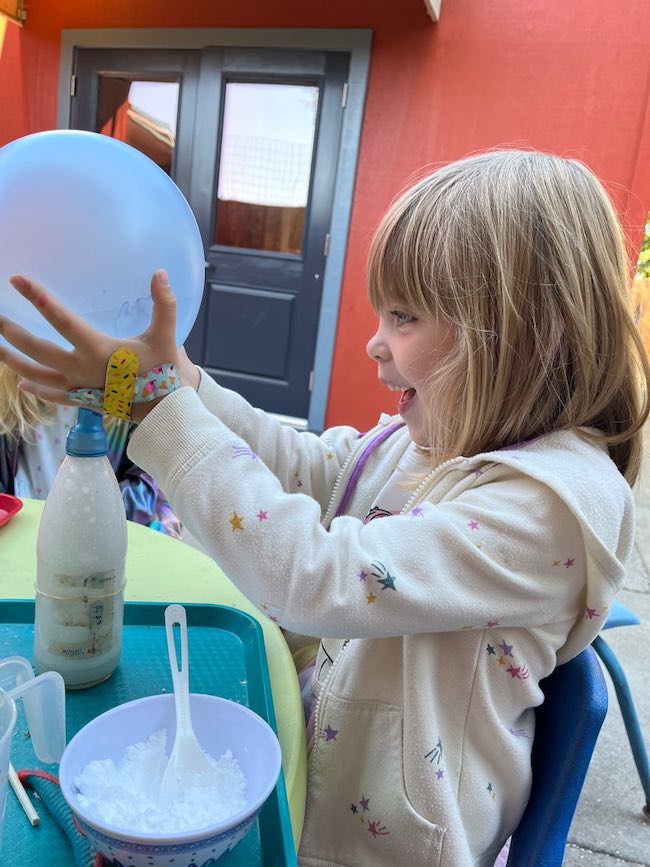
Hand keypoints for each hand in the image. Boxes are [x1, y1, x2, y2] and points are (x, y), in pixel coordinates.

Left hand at [0, 270, 196, 413]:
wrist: (164, 412)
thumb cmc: (164, 373)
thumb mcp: (165, 337)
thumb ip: (164, 304)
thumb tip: (159, 273)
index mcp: (99, 350)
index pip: (62, 320)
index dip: (38, 299)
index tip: (17, 281)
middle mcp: (81, 369)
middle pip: (37, 350)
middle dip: (12, 332)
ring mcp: (78, 388)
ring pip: (37, 375)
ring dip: (12, 361)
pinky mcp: (82, 401)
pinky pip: (52, 395)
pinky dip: (35, 389)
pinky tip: (21, 383)